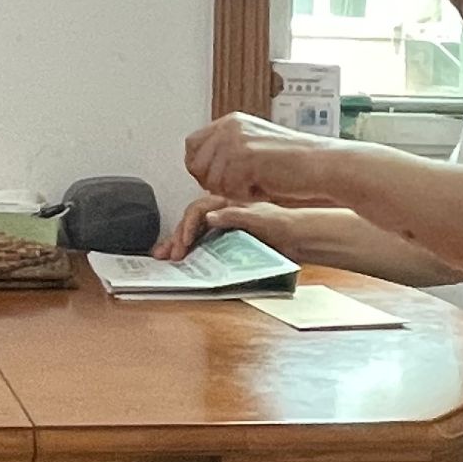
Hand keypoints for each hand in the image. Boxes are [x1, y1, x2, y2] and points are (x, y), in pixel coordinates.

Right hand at [154, 195, 291, 260]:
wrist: (298, 236)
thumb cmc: (282, 224)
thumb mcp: (258, 218)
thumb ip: (233, 215)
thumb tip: (209, 216)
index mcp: (226, 204)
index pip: (198, 209)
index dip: (188, 224)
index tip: (184, 241)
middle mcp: (222, 214)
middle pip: (191, 222)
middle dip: (176, 237)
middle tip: (169, 253)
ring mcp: (223, 227)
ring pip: (194, 233)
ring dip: (178, 243)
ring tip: (164, 255)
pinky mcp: (226, 241)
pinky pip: (203, 243)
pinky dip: (190, 250)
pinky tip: (183, 257)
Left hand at [184, 112, 352, 204]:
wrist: (323, 165)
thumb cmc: (294, 165)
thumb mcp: (254, 149)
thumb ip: (227, 154)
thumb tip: (198, 169)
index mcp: (231, 122)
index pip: (192, 145)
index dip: (201, 168)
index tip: (216, 181)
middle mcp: (230, 127)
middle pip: (197, 165)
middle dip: (214, 184)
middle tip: (242, 186)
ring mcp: (236, 140)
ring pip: (212, 181)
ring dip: (233, 191)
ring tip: (258, 185)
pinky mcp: (245, 156)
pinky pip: (228, 188)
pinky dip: (245, 196)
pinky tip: (264, 187)